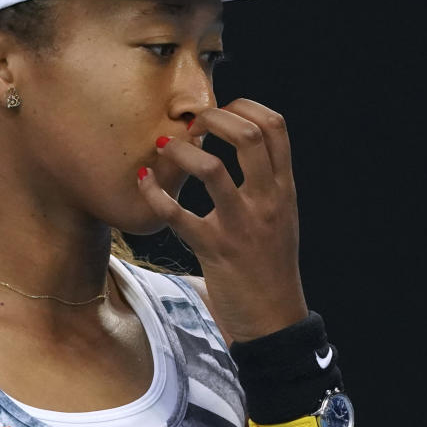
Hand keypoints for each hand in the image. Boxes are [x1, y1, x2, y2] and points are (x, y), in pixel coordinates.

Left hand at [138, 98, 307, 341]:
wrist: (274, 321)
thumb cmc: (270, 265)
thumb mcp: (279, 216)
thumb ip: (265, 182)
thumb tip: (240, 143)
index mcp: (284, 189)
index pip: (275, 127)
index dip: (245, 106)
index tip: (221, 110)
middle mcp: (267, 201)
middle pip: (249, 135)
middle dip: (214, 117)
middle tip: (191, 123)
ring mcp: (241, 225)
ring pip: (213, 170)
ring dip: (182, 151)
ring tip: (165, 146)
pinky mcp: (214, 250)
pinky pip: (178, 215)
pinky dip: (154, 193)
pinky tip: (143, 181)